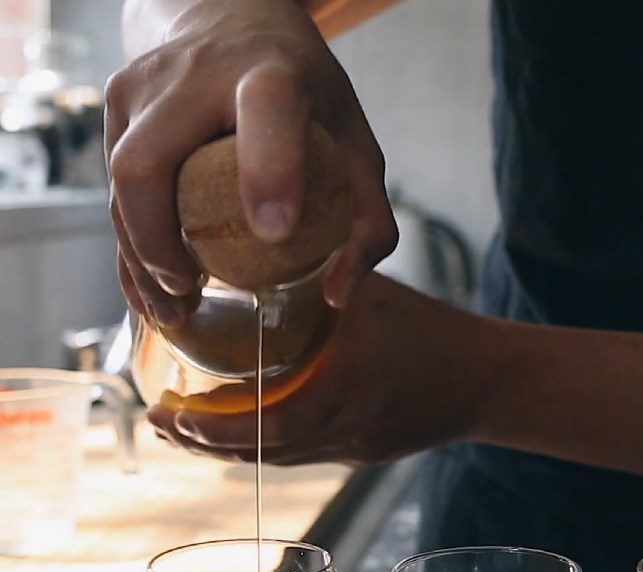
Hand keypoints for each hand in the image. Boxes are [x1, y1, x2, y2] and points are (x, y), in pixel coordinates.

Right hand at [105, 0, 396, 326]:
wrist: (231, 18)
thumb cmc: (304, 94)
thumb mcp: (354, 146)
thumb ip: (368, 221)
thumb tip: (339, 295)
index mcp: (272, 73)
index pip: (266, 110)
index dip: (268, 170)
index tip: (273, 231)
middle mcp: (195, 74)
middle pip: (148, 164)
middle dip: (159, 241)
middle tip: (191, 288)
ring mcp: (144, 86)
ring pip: (120, 183)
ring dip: (138, 257)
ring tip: (171, 307)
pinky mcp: (118, 105)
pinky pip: (111, 186)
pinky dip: (129, 245)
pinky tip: (148, 288)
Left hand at [148, 275, 493, 464]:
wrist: (488, 380)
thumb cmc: (432, 331)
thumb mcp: (374, 296)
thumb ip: (324, 278)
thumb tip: (261, 253)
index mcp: (346, 387)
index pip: (262, 426)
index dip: (208, 429)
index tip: (167, 411)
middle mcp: (346, 429)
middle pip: (261, 454)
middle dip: (204, 444)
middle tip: (161, 424)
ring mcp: (355, 449)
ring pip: (279, 460)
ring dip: (230, 450)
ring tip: (188, 432)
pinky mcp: (364, 455)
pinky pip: (304, 456)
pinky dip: (266, 448)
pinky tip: (243, 432)